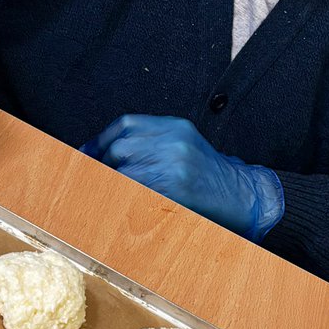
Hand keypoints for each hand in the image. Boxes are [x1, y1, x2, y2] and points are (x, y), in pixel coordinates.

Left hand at [80, 114, 283, 241]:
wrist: (243, 196)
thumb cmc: (209, 177)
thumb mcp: (184, 147)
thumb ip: (151, 144)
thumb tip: (106, 154)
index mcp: (175, 126)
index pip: (126, 125)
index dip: (100, 141)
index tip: (85, 155)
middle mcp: (174, 140)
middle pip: (120, 146)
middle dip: (101, 165)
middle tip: (88, 181)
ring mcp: (176, 163)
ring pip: (124, 168)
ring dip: (108, 183)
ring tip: (99, 194)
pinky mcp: (176, 187)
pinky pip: (137, 191)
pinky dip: (122, 197)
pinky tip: (117, 204)